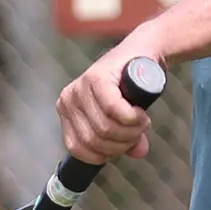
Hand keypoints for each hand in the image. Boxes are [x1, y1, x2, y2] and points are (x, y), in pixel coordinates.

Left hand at [57, 43, 159, 163]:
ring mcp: (80, 87)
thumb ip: (127, 139)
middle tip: (138, 132)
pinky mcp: (96, 78)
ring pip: (104, 128)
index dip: (104, 155)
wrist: (143, 54)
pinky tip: (140, 114)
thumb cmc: (129, 87)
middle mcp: (69, 100)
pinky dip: (132, 118)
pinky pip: (114, 110)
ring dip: (130, 131)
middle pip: (93, 140)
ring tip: (141, 122)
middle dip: (121, 143)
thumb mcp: (123, 119)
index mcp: (67, 113)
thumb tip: (138, 153)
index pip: (77, 149)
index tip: (122, 147)